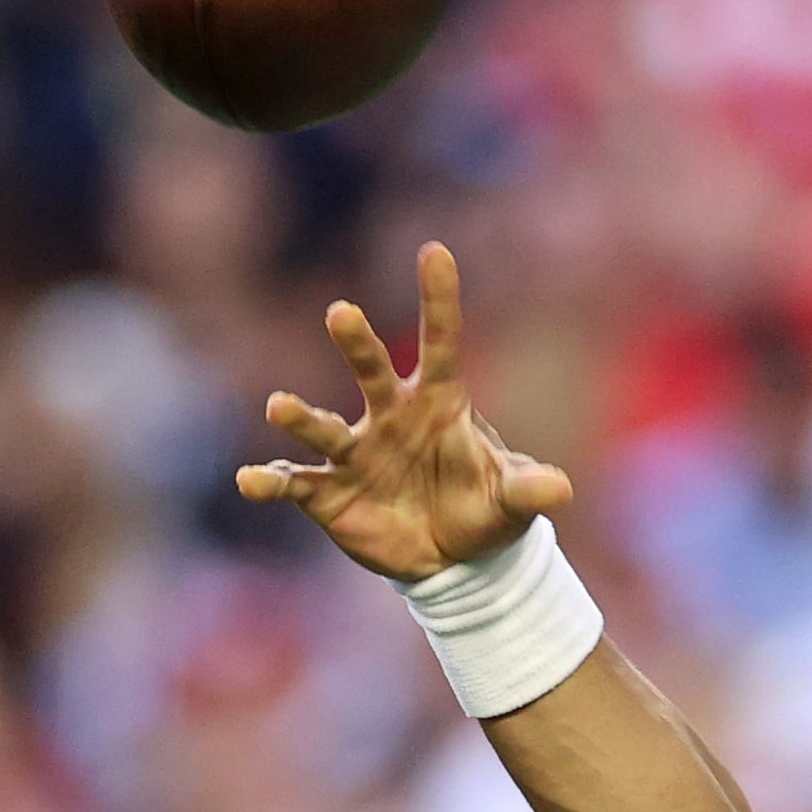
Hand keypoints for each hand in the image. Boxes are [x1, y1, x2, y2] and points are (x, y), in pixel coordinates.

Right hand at [235, 242, 574, 583]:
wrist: (450, 560)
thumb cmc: (481, 512)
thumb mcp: (511, 504)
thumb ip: (529, 491)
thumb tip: (560, 490)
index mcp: (438, 405)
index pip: (441, 343)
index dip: (439, 301)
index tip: (436, 251)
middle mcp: (389, 417)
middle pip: (372, 372)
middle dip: (356, 344)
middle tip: (342, 313)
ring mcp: (355, 452)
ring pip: (325, 427)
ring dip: (301, 417)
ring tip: (278, 406)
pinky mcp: (329, 493)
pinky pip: (296, 482)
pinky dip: (271, 481)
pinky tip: (251, 481)